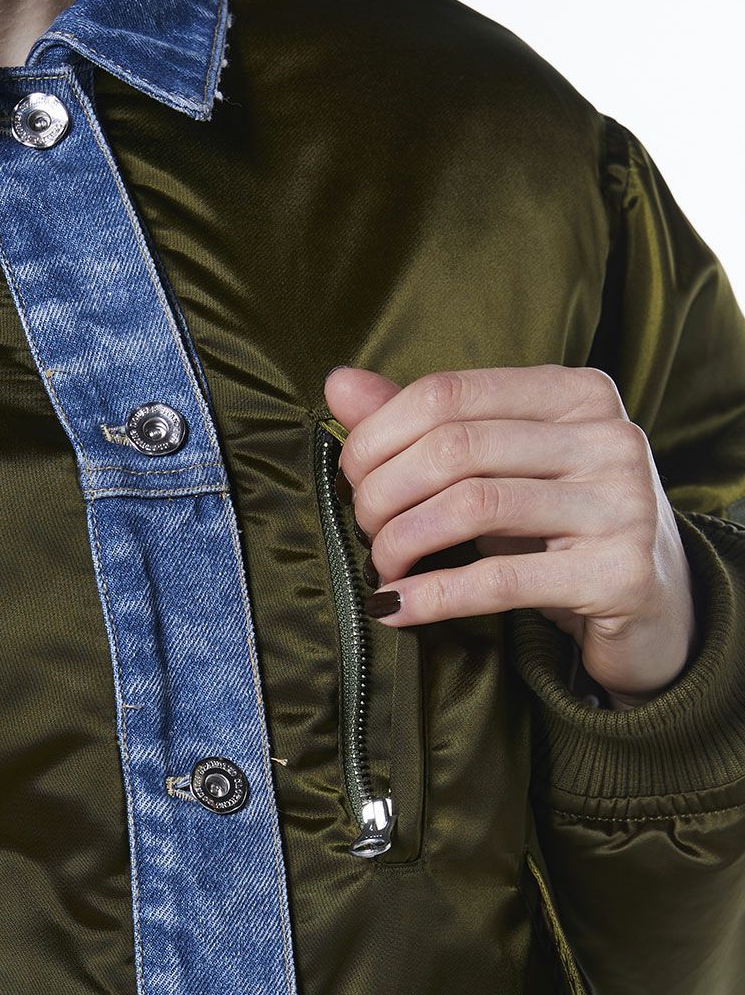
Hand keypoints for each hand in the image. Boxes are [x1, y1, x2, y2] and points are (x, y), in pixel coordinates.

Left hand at [324, 364, 698, 709]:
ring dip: (401, 542)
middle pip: (454, 447)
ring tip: (379, 568)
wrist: (655, 609)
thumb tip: (340, 385)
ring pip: (472, 506)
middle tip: (362, 529)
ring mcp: (621, 503)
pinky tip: (395, 607)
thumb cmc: (562, 529)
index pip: (449, 393)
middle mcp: (607, 436)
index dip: (378, 435)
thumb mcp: (500, 469)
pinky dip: (433, 595)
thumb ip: (425, 426)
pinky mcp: (619, 573)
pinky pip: (500, 580)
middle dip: (382, 492)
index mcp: (575, 393)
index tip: (350, 477)